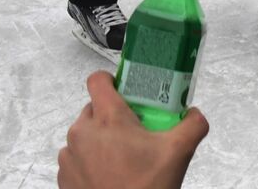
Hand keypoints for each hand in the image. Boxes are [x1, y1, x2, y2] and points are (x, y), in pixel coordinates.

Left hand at [57, 71, 207, 188]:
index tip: (127, 92)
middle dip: (112, 116)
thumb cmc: (146, 187)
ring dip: (100, 140)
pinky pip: (76, 158)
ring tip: (122, 159)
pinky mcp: (63, 177)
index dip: (112, 81)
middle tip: (134, 132)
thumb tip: (194, 113)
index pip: (98, 79)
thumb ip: (193, 124)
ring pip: (85, 134)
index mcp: (107, 118)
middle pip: (93, 109)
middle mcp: (82, 132)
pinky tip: (109, 176)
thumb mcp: (180, 152)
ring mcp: (69, 156)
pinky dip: (90, 161)